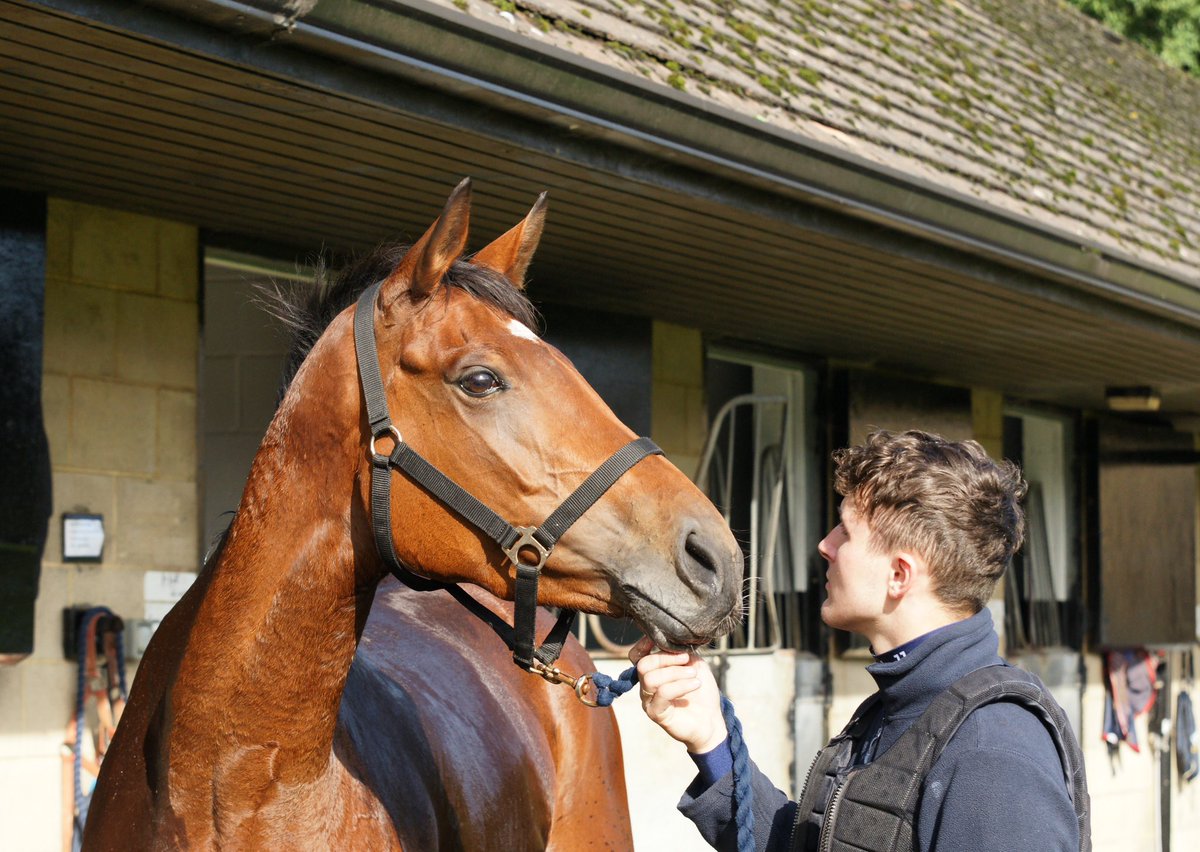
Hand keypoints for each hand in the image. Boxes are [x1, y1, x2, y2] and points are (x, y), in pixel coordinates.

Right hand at [629, 636, 725, 753]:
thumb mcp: (694, 664)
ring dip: (676, 673)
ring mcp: (649, 700)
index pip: (636, 656)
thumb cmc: (702, 691)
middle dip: (666, 658)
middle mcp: (646, 686)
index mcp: (653, 672)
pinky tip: (695, 684)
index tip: (659, 638)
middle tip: (686, 659)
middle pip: (643, 664)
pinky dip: (681, 685)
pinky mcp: (655, 713)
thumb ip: (681, 652)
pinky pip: (663, 693)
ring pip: (651, 678)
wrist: (711, 719)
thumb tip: (673, 641)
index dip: (643, 645)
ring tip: (694, 675)